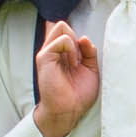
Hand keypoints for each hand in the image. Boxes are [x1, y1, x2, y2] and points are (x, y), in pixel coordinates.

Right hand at [32, 21, 101, 136]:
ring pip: (61, 27)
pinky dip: (71, 49)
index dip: (80, 39)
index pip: (68, 31)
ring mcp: (47, 53)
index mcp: (63, 53)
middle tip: (79, 59)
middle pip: (63, 26)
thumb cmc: (78, 95)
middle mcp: (53, 51)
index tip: (84, 56)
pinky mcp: (44, 57)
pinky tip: (73, 63)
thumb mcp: (90, 69)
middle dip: (76, 38)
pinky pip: (62, 40)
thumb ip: (89, 52)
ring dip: (74, 43)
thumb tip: (84, 37)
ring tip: (75, 62)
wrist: (69, 111)